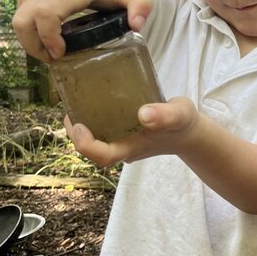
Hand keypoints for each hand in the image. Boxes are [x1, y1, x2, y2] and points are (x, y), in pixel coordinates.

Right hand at [12, 0, 151, 61]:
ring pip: (18, 21)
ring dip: (30, 42)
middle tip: (54, 58)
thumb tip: (138, 26)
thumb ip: (140, 6)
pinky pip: (19, 16)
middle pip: (23, 21)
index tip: (60, 53)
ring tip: (51, 52)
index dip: (48, 37)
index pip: (46, 13)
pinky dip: (29, 33)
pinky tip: (47, 38)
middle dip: (34, 46)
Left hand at [66, 97, 199, 166]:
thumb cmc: (183, 123)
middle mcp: (122, 148)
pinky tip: (89, 99)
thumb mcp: (179, 115)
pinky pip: (100, 129)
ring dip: (81, 123)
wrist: (187, 130)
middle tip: (69, 106)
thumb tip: (144, 114)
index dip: (86, 145)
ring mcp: (120, 141)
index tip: (78, 124)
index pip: (103, 156)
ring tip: (74, 100)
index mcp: (132, 148)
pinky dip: (91, 117)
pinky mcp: (121, 132)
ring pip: (93, 138)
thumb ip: (165, 115)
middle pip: (91, 148)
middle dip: (75, 131)